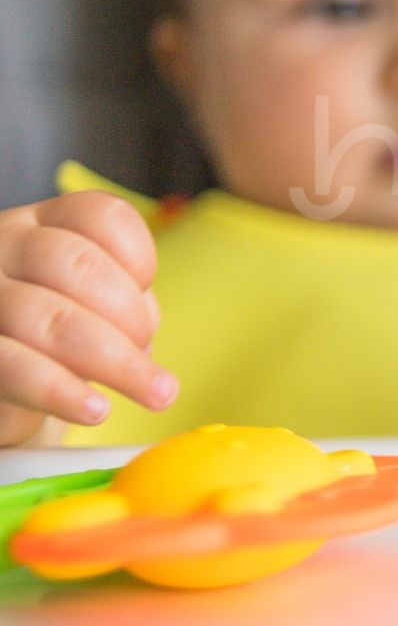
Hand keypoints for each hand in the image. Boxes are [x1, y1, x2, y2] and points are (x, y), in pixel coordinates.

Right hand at [0, 191, 177, 445]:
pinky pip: (13, 366)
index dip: (138, 254)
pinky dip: (61, 391)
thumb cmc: (56, 334)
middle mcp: (6, 248)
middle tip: (155, 355)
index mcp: (44, 224)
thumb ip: (121, 303)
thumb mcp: (92, 303)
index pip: (100, 216)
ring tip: (154, 392)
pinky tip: (96, 409)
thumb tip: (143, 342)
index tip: (147, 287)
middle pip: (78, 266)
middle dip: (131, 317)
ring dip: (115, 360)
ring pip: (50, 317)